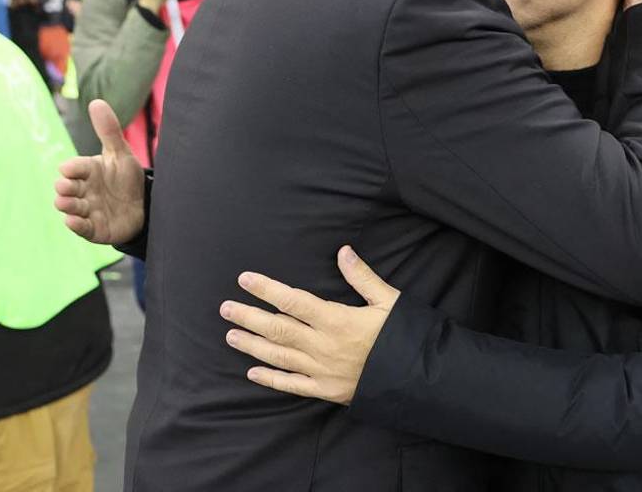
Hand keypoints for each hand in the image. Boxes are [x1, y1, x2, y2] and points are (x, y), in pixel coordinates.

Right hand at [55, 100, 145, 244]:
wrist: (143, 205)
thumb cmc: (125, 178)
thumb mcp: (120, 153)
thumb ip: (109, 130)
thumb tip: (96, 102)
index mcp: (88, 171)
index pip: (74, 168)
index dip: (71, 169)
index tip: (68, 169)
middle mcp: (83, 190)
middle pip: (67, 188)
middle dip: (65, 187)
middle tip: (66, 186)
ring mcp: (87, 210)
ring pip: (71, 207)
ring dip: (67, 205)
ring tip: (65, 203)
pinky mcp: (94, 228)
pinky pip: (82, 228)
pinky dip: (76, 225)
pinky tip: (72, 221)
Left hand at [221, 246, 399, 404]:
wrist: (417, 378)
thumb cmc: (404, 336)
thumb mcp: (389, 301)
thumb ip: (363, 277)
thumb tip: (343, 251)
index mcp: (337, 320)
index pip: (293, 301)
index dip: (266, 289)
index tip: (245, 280)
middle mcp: (323, 346)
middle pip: (278, 329)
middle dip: (249, 317)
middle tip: (224, 308)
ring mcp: (322, 371)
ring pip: (279, 356)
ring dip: (252, 345)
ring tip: (231, 335)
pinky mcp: (326, 391)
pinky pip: (292, 385)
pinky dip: (271, 379)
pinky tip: (253, 372)